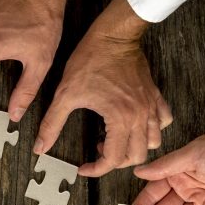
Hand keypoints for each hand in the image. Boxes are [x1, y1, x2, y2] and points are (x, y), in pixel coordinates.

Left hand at [35, 0, 169, 175]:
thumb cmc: (91, 60)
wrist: (113, 35)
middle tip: (97, 152)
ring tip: (115, 140)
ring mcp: (150, 106)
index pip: (113, 160)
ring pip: (153, 142)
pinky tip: (136, 125)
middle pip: (136, 156)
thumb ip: (52, 124)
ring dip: (135, 148)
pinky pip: (164, 120)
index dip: (96, 169)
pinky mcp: (155, 95)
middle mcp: (140, 115)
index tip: (84, 167)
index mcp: (119, 118)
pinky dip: (153, 129)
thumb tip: (40, 147)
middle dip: (115, 162)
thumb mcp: (65, 95)